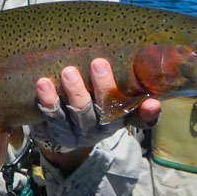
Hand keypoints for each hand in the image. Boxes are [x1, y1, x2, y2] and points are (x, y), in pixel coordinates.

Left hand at [31, 58, 160, 156]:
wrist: (60, 129)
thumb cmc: (90, 101)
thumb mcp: (107, 96)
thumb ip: (122, 84)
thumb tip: (139, 69)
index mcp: (119, 117)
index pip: (139, 119)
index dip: (148, 113)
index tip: (153, 102)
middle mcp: (101, 127)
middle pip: (106, 110)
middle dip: (103, 87)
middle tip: (98, 63)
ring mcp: (78, 132)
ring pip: (78, 113)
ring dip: (74, 92)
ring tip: (68, 72)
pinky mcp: (57, 132)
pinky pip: (52, 117)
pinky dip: (48, 100)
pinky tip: (43, 84)